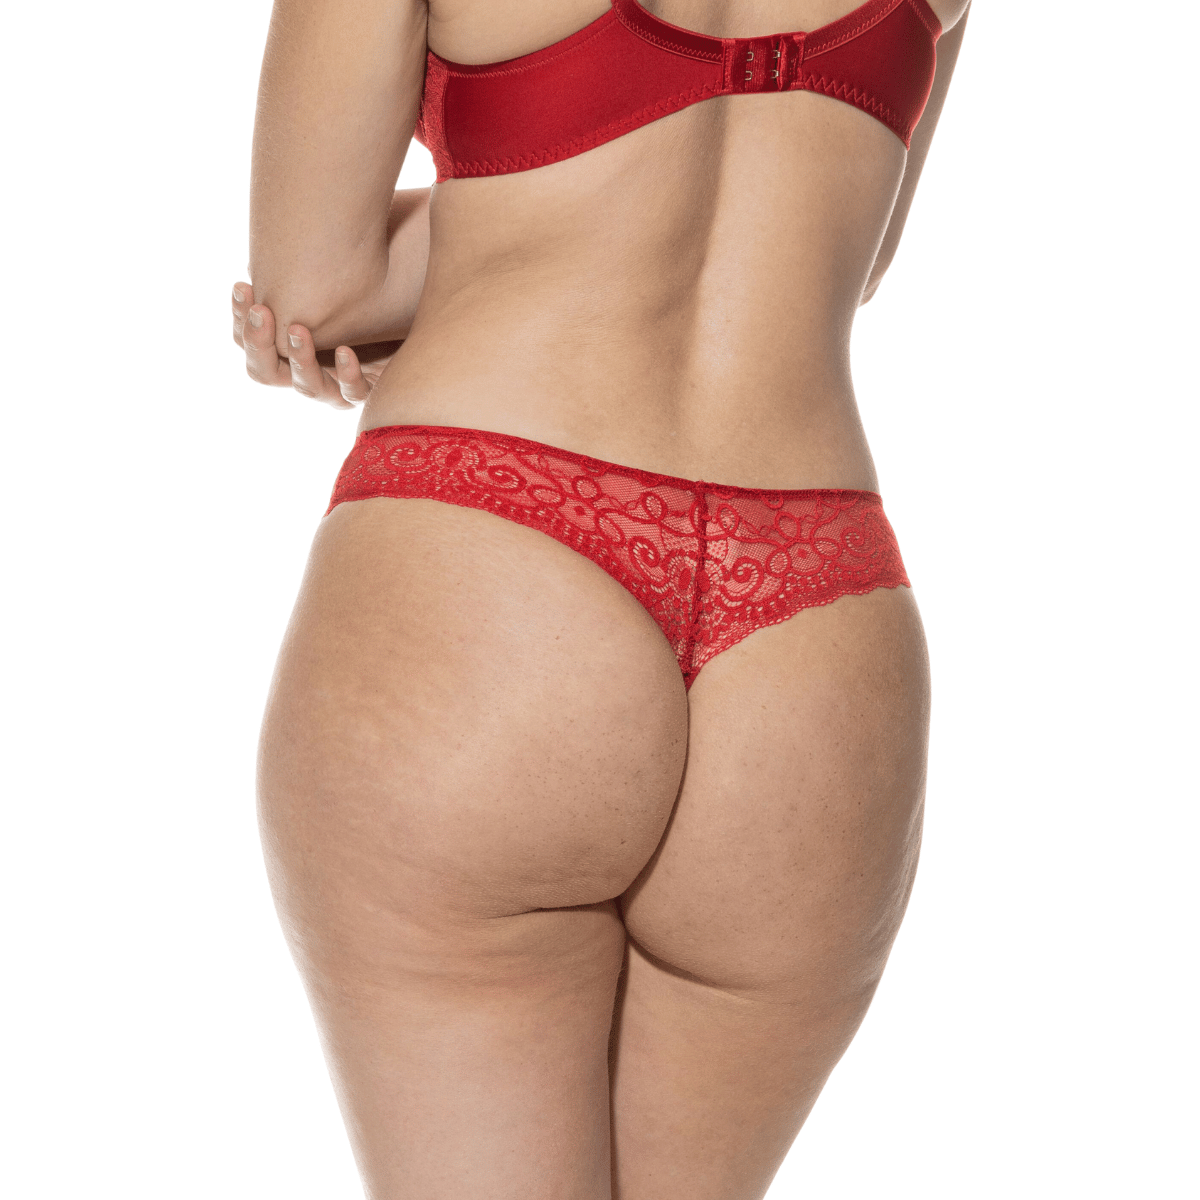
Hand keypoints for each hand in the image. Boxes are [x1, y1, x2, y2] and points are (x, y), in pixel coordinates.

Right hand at [232, 282, 400, 409]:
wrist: (403, 309)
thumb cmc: (356, 293)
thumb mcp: (320, 280)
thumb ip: (288, 276)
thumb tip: (253, 265)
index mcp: (282, 348)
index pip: (247, 342)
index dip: (241, 318)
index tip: (243, 286)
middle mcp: (304, 372)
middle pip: (264, 372)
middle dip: (259, 344)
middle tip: (261, 311)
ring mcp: (335, 386)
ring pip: (308, 387)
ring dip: (300, 360)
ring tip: (299, 330)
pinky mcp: (368, 391)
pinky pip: (353, 392)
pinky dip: (348, 374)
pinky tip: (345, 351)